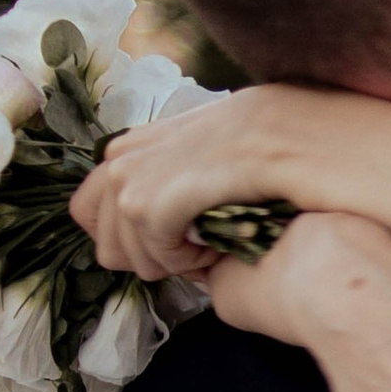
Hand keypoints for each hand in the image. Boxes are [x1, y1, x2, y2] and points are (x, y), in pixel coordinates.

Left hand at [74, 92, 285, 280]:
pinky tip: (222, 236)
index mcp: (127, 148)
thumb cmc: (264, 144)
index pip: (90, 214)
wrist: (300, 131)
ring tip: (219, 234)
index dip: (134, 241)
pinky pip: (159, 257)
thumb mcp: (201, 158)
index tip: (178, 238)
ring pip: (132, 260)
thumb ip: (166, 180)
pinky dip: (194, 259)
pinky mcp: (146, 203)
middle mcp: (118, 159)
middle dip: (156, 258)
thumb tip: (152, 236)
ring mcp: (127, 179)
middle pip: (108, 247)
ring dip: (180, 260)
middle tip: (201, 242)